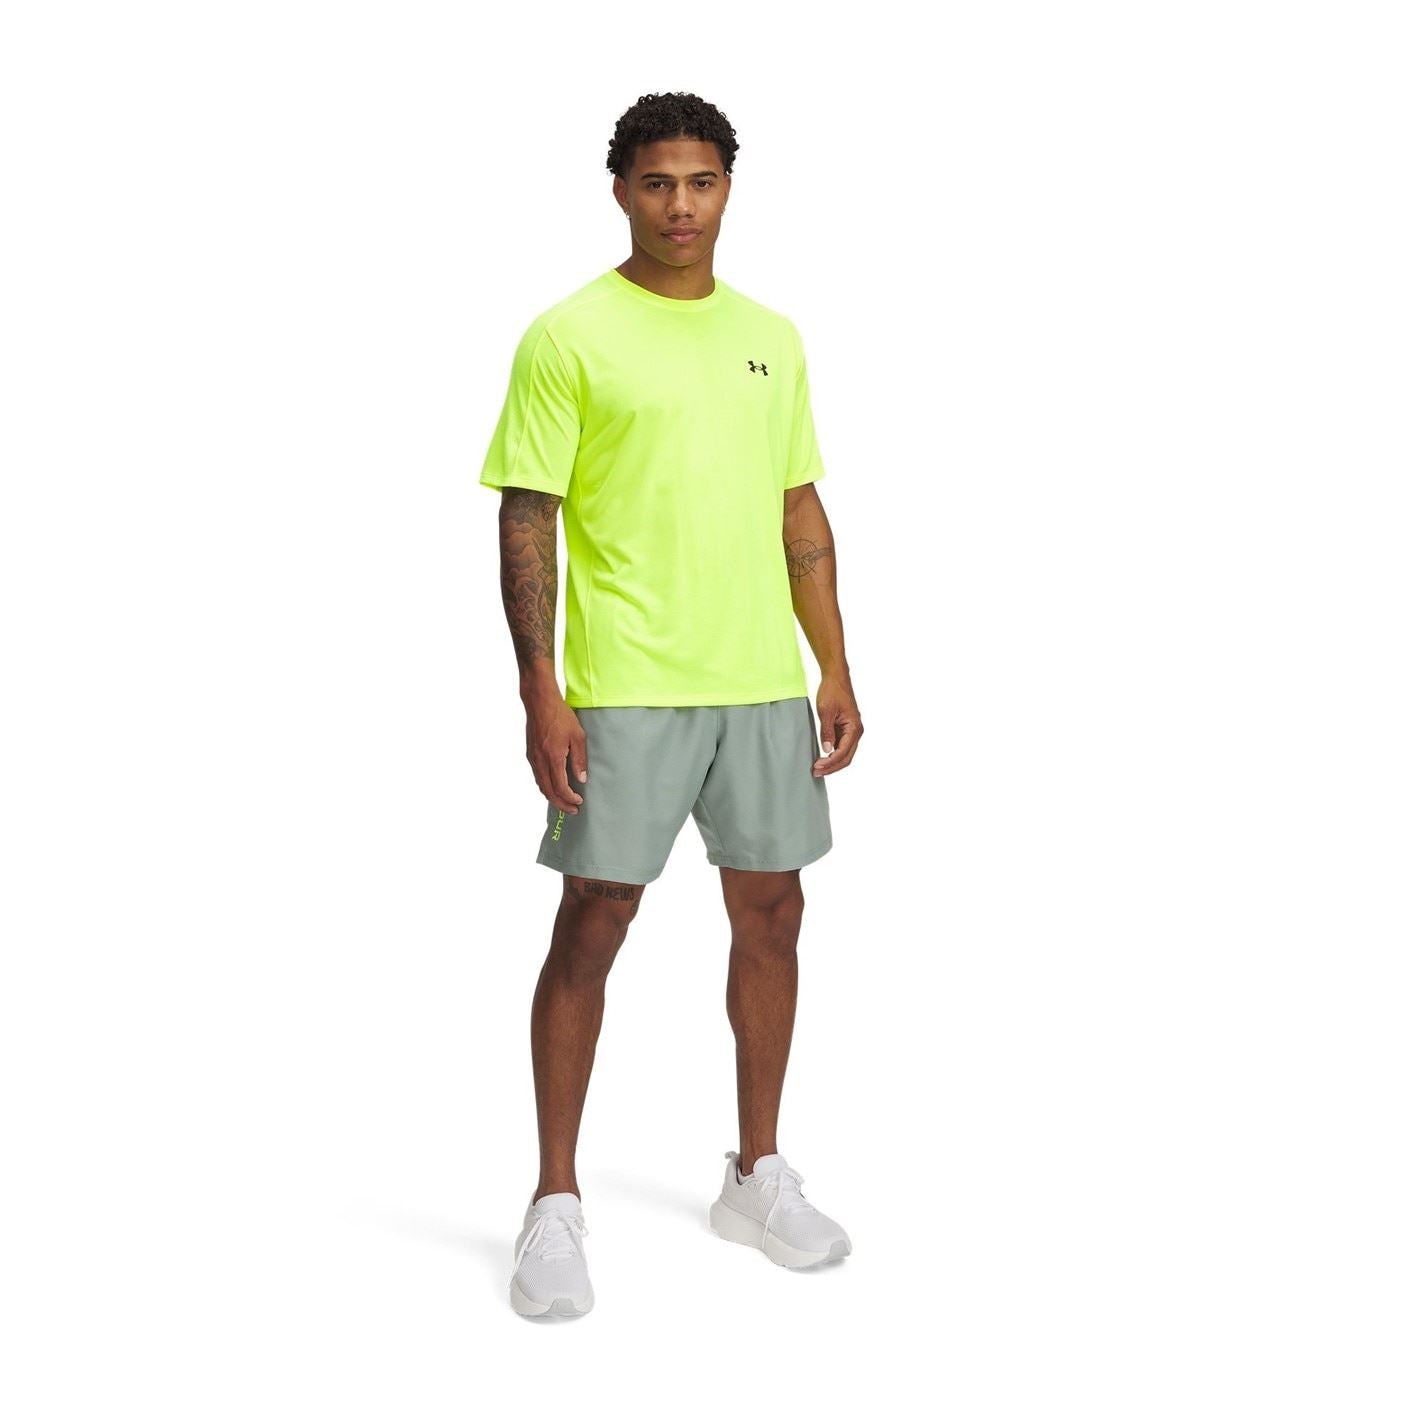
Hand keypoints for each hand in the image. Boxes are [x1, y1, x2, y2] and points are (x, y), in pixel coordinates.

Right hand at [524, 690, 586, 812]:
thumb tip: (581, 779)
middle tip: (572, 810)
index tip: (579, 802)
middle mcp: (540, 761)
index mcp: (553, 758)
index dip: (569, 798)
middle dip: (561, 804)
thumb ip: (579, 759)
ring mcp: (533, 758)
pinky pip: (537, 776)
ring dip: (552, 797)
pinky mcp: (530, 754)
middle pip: (548, 791)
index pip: (560, 787)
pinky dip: (545, 786)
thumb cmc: (560, 716)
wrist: (539, 702)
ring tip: (563, 802)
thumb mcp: (578, 737)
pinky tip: (553, 786)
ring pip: (540, 785)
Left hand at [812, 673, 862, 775]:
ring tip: (818, 768)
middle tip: (815, 772)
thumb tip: (827, 750)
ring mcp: (852, 731)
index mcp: (854, 728)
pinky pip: (842, 747)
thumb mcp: (826, 711)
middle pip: (846, 757)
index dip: (830, 762)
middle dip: (832, 767)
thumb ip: (827, 731)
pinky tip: (822, 758)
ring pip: (845, 754)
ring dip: (832, 763)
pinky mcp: (846, 729)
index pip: (843, 752)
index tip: (816, 766)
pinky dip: (833, 755)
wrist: (836, 678)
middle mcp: (856, 731)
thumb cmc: (832, 691)